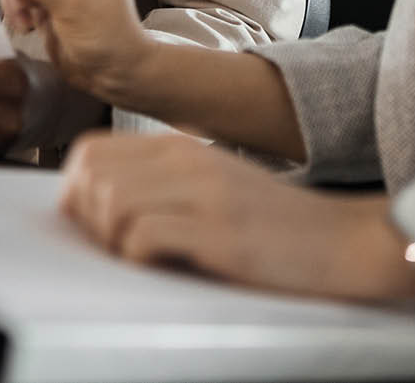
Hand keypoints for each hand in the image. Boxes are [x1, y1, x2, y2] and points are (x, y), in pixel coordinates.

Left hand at [60, 131, 408, 301]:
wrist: (339, 240)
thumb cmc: (269, 224)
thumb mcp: (208, 186)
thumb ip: (156, 185)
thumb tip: (89, 205)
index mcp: (177, 148)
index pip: (90, 153)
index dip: (75, 192)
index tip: (88, 226)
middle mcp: (184, 160)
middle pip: (92, 176)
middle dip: (87, 220)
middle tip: (113, 248)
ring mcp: (203, 193)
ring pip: (111, 203)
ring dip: (112, 240)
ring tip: (139, 258)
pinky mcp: (218, 231)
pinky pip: (144, 238)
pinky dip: (138, 259)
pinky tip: (164, 266)